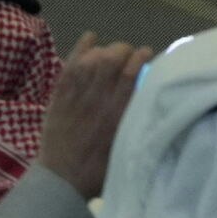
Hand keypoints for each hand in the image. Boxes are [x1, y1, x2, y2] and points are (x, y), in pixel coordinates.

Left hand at [35, 39, 150, 200]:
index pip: (131, 73)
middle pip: (111, 59)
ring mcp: (75, 95)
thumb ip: (140, 125)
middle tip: (130, 55)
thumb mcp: (128, 149)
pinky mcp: (60, 95)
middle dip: (124, 50)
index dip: (140, 57)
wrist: (62, 179)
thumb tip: (156, 105)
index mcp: (118, 113)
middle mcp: (98, 99)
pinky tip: (91, 38)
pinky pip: (70, 65)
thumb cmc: (100, 172)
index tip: (148, 53)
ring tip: (112, 54)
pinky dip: (81, 48)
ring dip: (105, 50)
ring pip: (92, 59)